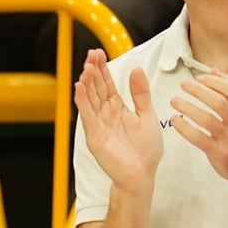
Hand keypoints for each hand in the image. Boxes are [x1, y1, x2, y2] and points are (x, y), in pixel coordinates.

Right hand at [73, 49, 160, 194]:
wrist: (142, 174)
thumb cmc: (146, 149)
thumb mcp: (147, 115)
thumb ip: (140, 93)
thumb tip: (136, 69)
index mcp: (118, 108)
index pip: (107, 84)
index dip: (103, 68)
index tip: (99, 52)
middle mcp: (106, 114)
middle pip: (96, 88)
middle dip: (94, 71)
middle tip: (91, 55)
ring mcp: (99, 124)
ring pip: (90, 99)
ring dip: (87, 83)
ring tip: (87, 67)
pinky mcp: (94, 135)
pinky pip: (87, 115)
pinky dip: (82, 101)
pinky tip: (80, 87)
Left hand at [166, 71, 227, 185]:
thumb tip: (214, 71)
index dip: (214, 81)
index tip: (199, 78)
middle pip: (218, 102)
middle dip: (198, 90)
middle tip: (184, 85)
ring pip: (206, 119)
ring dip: (187, 107)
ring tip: (174, 100)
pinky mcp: (218, 152)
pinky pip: (197, 137)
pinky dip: (184, 127)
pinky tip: (175, 120)